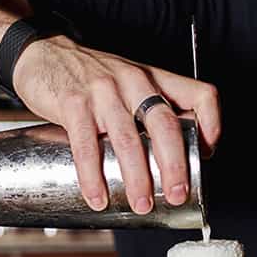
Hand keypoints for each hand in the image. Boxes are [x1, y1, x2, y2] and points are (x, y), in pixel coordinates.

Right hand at [12, 35, 220, 212]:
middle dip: (175, 165)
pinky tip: (97, 196)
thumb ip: (152, 112)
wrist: (45, 52)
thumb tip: (174, 161)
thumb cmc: (94, 77)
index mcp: (156, 79)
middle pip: (165, 125)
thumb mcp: (132, 83)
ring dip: (137, 177)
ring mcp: (103, 91)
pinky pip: (85, 144)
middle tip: (176, 194)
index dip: (211, 125)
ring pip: (128, 139)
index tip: (208, 153)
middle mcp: (135, 82)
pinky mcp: (73, 102)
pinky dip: (92, 176)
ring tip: (141, 203)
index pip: (200, 94)